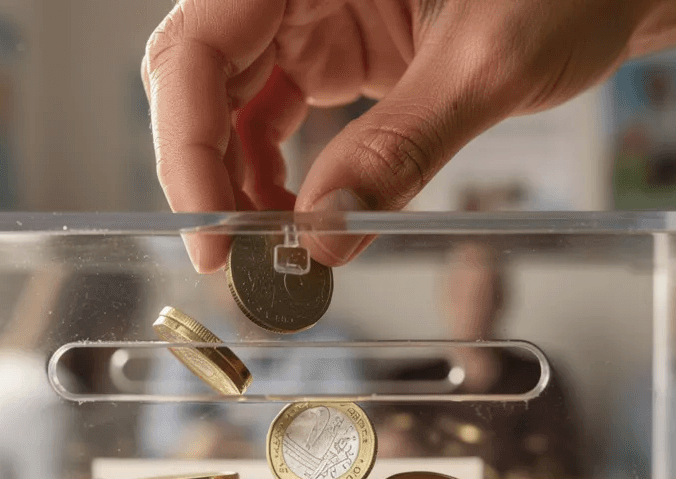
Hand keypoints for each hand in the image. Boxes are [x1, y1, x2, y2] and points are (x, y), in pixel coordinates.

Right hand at [143, 0, 649, 270]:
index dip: (186, 145)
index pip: (198, 48)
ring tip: (277, 248)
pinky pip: (275, 113)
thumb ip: (399, 149)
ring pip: (229, 102)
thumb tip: (320, 242)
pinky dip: (279, 173)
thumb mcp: (489, 64)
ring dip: (239, 181)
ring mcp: (311, 12)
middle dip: (206, 170)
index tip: (213, 235)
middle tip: (234, 257)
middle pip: (198, 77)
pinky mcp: (336, 48)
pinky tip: (303, 219)